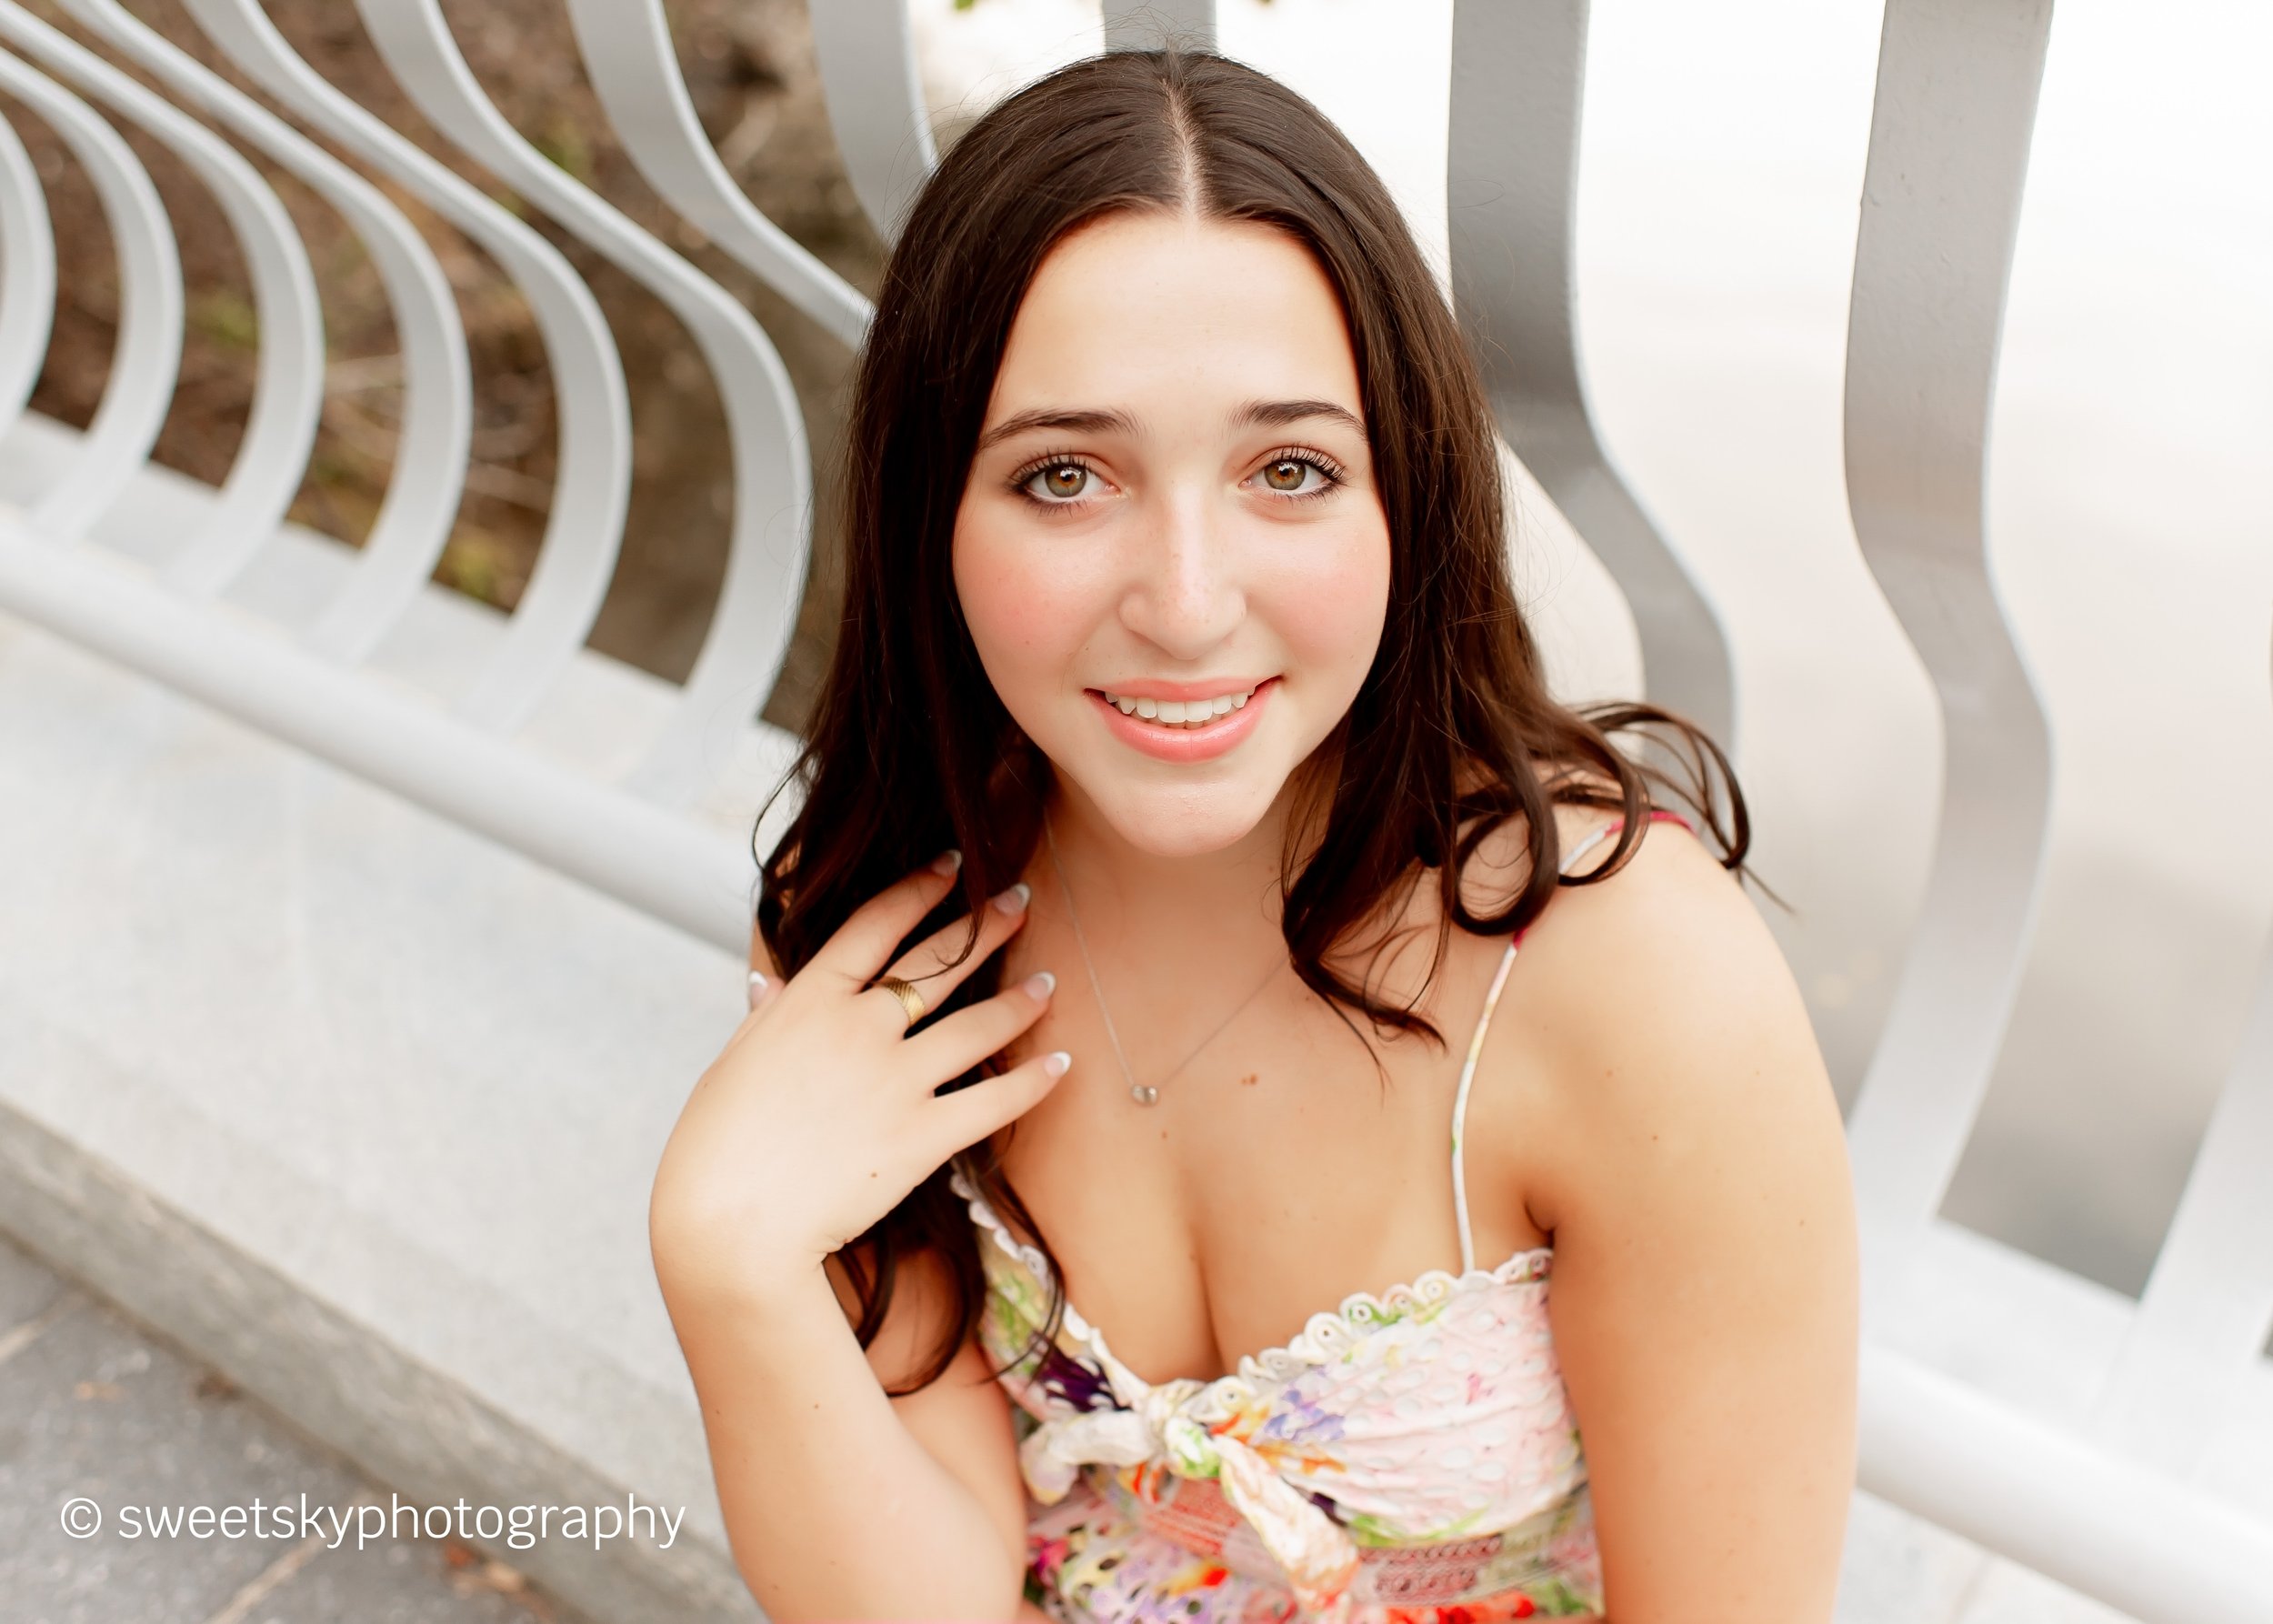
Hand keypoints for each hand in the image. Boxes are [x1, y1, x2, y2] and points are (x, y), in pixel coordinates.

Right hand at [650, 853, 1066, 1301]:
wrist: (734, 1225)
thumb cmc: (717, 1147)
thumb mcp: (732, 1065)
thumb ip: (764, 1019)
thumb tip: (768, 984)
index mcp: (809, 1002)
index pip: (876, 925)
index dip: (920, 889)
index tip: (951, 866)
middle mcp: (861, 1028)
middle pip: (938, 962)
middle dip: (986, 925)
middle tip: (1022, 900)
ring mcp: (896, 1080)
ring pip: (978, 1026)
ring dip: (1021, 1002)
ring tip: (1050, 982)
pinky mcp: (923, 1136)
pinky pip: (994, 1100)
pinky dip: (1034, 1082)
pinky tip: (1062, 1064)